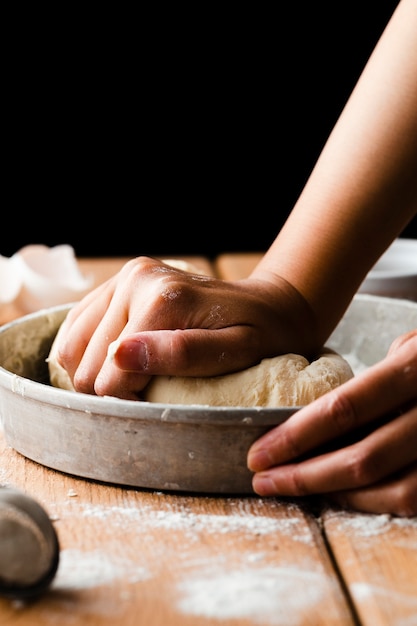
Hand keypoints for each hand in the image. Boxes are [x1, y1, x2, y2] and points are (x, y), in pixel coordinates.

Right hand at [55, 256, 315, 399]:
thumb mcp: (237, 352)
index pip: (110, 375)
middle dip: (117, 387)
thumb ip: (181, 353)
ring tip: (139, 377)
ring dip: (99, 372)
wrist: (268, 306)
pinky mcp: (118, 283)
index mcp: (162, 297)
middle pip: (87, 364)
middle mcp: (136, 278)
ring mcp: (125, 277)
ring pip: (73, 348)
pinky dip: (90, 354)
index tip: (162, 403)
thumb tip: (119, 356)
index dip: (131, 402)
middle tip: (156, 389)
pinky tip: (121, 362)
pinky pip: (76, 329)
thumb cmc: (261, 336)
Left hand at [248, 329, 416, 516]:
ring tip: (296, 488)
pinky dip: (374, 502)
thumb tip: (317, 418)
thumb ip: (374, 377)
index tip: (259, 453)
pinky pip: (415, 498)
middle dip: (304, 475)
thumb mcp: (412, 345)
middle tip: (264, 480)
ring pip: (392, 490)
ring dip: (336, 496)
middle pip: (363, 458)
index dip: (295, 437)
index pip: (344, 410)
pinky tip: (342, 494)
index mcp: (416, 367)